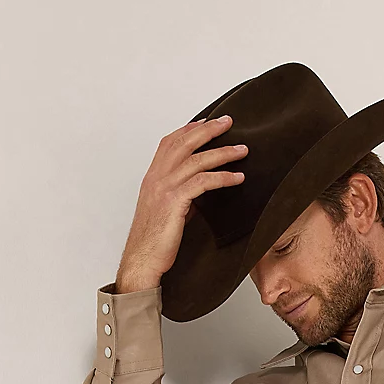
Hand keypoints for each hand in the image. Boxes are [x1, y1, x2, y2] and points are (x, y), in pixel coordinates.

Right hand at [114, 116, 247, 292]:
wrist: (142, 261)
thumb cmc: (153, 242)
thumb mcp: (167, 212)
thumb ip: (181, 196)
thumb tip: (200, 191)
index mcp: (152, 177)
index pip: (170, 142)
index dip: (189, 130)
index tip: (206, 122)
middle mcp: (157, 178)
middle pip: (184, 143)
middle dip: (208, 130)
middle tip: (228, 122)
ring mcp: (164, 188)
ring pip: (197, 159)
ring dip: (222, 152)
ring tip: (241, 150)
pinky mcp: (175, 201)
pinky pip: (203, 182)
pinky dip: (223, 177)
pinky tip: (237, 178)